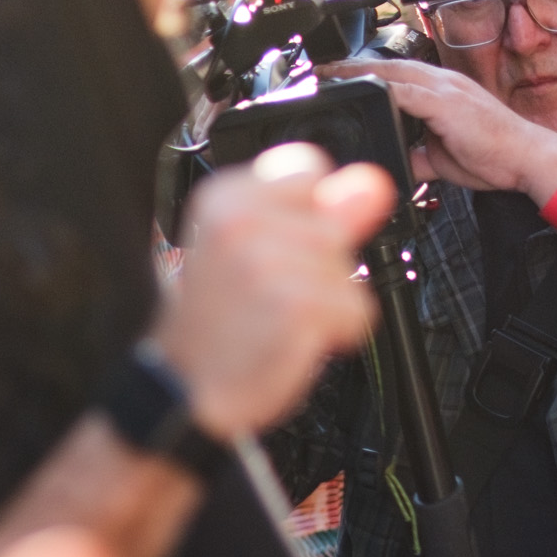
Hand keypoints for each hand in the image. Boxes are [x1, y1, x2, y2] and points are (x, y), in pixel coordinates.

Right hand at [149, 144, 391, 437]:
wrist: (185, 388)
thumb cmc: (216, 322)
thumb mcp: (258, 249)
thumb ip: (322, 211)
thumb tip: (371, 183)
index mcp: (225, 198)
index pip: (309, 169)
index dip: (306, 214)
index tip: (273, 246)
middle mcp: (241, 223)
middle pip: (335, 224)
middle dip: (319, 264)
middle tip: (267, 293)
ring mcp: (268, 264)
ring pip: (350, 269)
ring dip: (328, 302)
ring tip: (277, 318)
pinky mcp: (295, 306)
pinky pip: (357, 310)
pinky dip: (338, 332)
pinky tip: (294, 338)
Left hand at [323, 57, 556, 198]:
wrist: (527, 161)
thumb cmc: (493, 157)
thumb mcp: (441, 158)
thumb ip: (416, 154)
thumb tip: (395, 162)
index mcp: (442, 92)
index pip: (396, 74)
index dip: (364, 74)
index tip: (334, 79)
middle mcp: (443, 84)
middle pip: (389, 65)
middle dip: (351, 66)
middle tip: (318, 70)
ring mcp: (447, 90)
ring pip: (395, 72)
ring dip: (359, 73)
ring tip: (327, 76)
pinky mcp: (449, 104)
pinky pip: (409, 92)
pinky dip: (382, 89)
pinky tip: (360, 90)